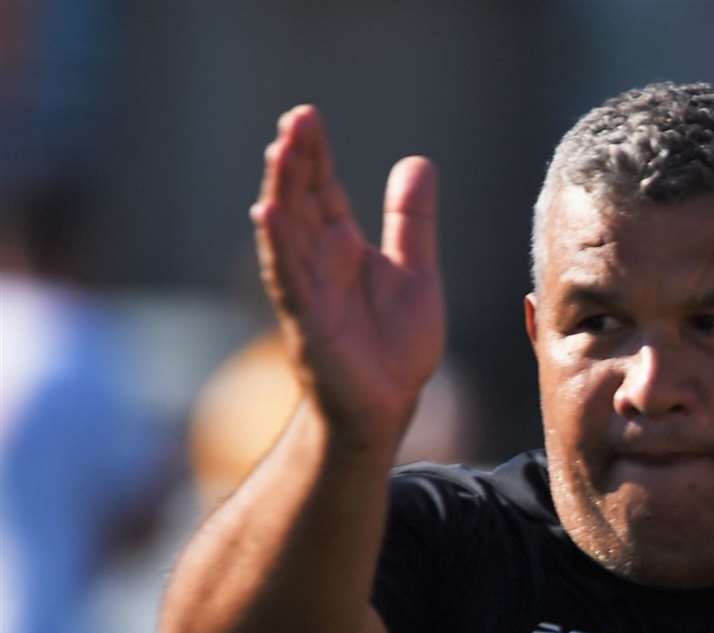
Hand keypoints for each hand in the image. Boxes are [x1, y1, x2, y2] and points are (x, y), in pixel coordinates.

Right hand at [251, 105, 445, 452]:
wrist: (389, 407)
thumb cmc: (394, 347)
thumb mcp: (416, 273)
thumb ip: (411, 222)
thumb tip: (417, 162)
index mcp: (342, 248)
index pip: (322, 190)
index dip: (315, 155)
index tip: (307, 116)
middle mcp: (318, 263)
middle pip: (301, 202)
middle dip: (296, 162)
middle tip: (295, 119)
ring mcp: (308, 292)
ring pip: (288, 234)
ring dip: (281, 192)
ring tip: (279, 151)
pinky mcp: (308, 324)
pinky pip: (289, 280)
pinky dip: (278, 247)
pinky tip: (268, 215)